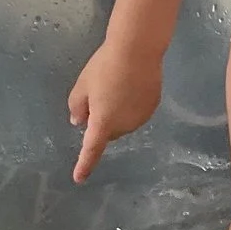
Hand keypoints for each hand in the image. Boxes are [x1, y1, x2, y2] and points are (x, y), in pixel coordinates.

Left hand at [67, 40, 164, 182]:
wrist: (137, 50)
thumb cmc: (104, 67)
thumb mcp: (82, 85)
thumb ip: (77, 107)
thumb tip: (80, 122)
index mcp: (103, 122)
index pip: (91, 149)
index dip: (85, 164)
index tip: (79, 179)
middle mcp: (123, 126)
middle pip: (109, 132)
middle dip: (102, 122)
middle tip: (97, 96)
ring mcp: (141, 118)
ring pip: (123, 123)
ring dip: (117, 114)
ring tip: (116, 86)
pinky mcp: (153, 107)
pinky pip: (136, 113)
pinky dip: (130, 106)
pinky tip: (131, 85)